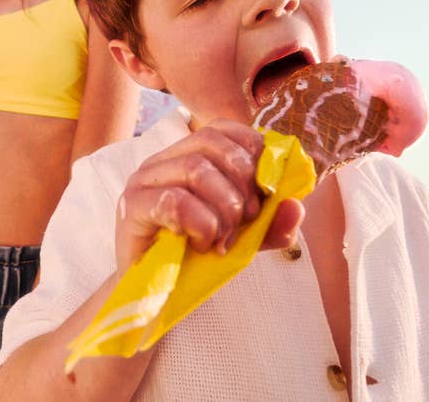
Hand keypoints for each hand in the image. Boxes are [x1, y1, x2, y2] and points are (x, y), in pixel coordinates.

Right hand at [114, 119, 302, 273]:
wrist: (157, 300)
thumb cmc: (196, 259)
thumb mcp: (244, 239)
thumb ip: (271, 223)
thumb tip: (296, 205)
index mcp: (186, 157)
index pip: (222, 128)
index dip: (252, 151)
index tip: (265, 190)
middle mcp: (162, 161)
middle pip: (210, 141)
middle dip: (242, 181)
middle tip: (247, 219)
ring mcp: (142, 181)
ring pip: (196, 169)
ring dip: (224, 208)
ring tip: (224, 239)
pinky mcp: (131, 207)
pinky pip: (175, 201)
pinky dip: (202, 225)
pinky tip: (202, 244)